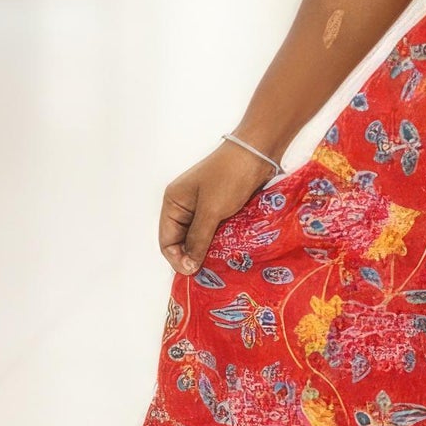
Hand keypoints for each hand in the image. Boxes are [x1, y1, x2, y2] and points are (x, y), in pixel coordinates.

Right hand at [159, 140, 275, 278]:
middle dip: (194, 256)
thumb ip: (198, 239)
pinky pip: (217, 230)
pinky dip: (222, 241)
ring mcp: (205, 206)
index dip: (177, 259)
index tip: (193, 272)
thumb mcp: (211, 210)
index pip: (167, 241)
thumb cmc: (230, 177)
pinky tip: (230, 252)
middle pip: (183, 241)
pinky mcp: (223, 207)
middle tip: (208, 274)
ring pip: (202, 237)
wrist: (258, 152)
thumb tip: (188, 266)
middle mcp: (186, 206)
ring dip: (210, 250)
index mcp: (173, 203)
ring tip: (220, 266)